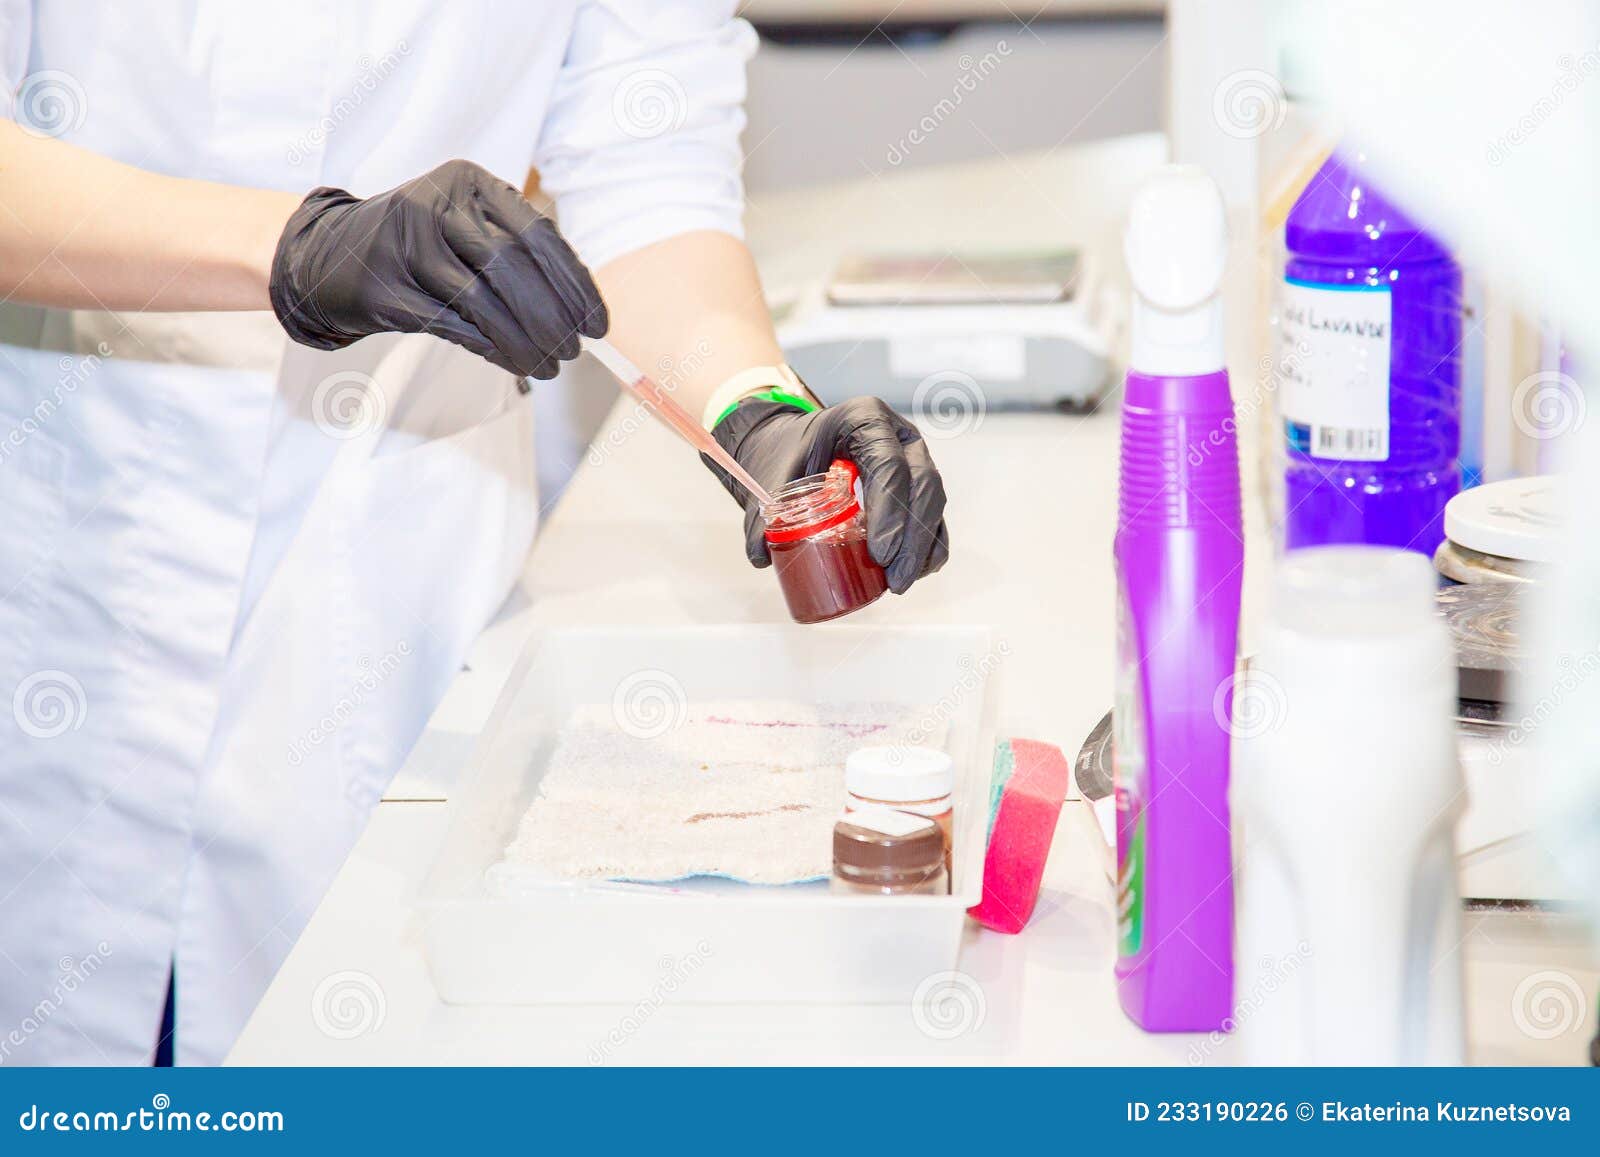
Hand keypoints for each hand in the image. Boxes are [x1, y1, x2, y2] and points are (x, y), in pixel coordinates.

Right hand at [269, 159, 606, 378]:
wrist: (331, 256)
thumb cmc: (420, 246)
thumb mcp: (467, 226)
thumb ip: (517, 251)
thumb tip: (581, 304)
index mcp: (470, 183)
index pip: (539, 234)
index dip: (575, 284)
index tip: (598, 324)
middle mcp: (436, 205)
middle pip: (513, 268)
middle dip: (553, 318)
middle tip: (575, 352)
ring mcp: (405, 245)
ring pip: (484, 301)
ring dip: (526, 342)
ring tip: (550, 366)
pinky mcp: (385, 289)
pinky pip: (453, 325)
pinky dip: (492, 348)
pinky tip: (515, 363)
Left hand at [707, 396, 949, 593]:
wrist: (797, 445)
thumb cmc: (790, 454)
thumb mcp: (773, 475)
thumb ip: (764, 515)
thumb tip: (761, 556)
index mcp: (865, 419)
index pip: (888, 464)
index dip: (889, 511)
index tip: (879, 552)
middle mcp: (898, 435)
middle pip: (922, 485)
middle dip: (911, 538)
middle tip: (893, 578)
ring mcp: (914, 458)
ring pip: (934, 502)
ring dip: (922, 547)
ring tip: (899, 583)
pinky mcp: (918, 484)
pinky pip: (933, 516)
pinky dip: (928, 547)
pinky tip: (912, 573)